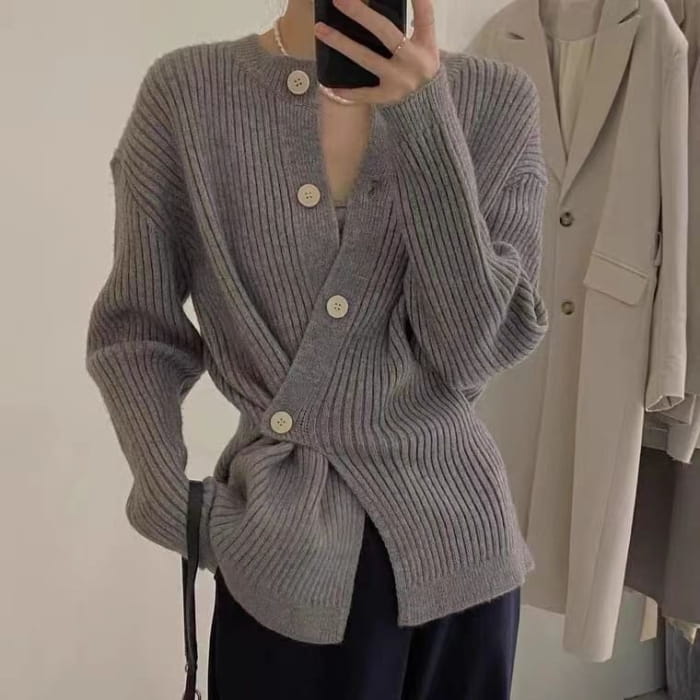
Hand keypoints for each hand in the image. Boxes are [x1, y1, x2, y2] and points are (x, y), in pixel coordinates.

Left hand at [313, 0, 439, 104]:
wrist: (426, 109)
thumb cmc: (419, 70)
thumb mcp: (424, 48)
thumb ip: (413, 27)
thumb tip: (378, 8)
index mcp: (426, 45)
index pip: (424, 15)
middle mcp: (414, 61)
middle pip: (385, 32)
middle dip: (361, 13)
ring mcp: (399, 81)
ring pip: (366, 58)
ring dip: (341, 42)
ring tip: (320, 29)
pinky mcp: (387, 98)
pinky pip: (363, 93)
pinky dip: (346, 90)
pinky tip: (328, 84)